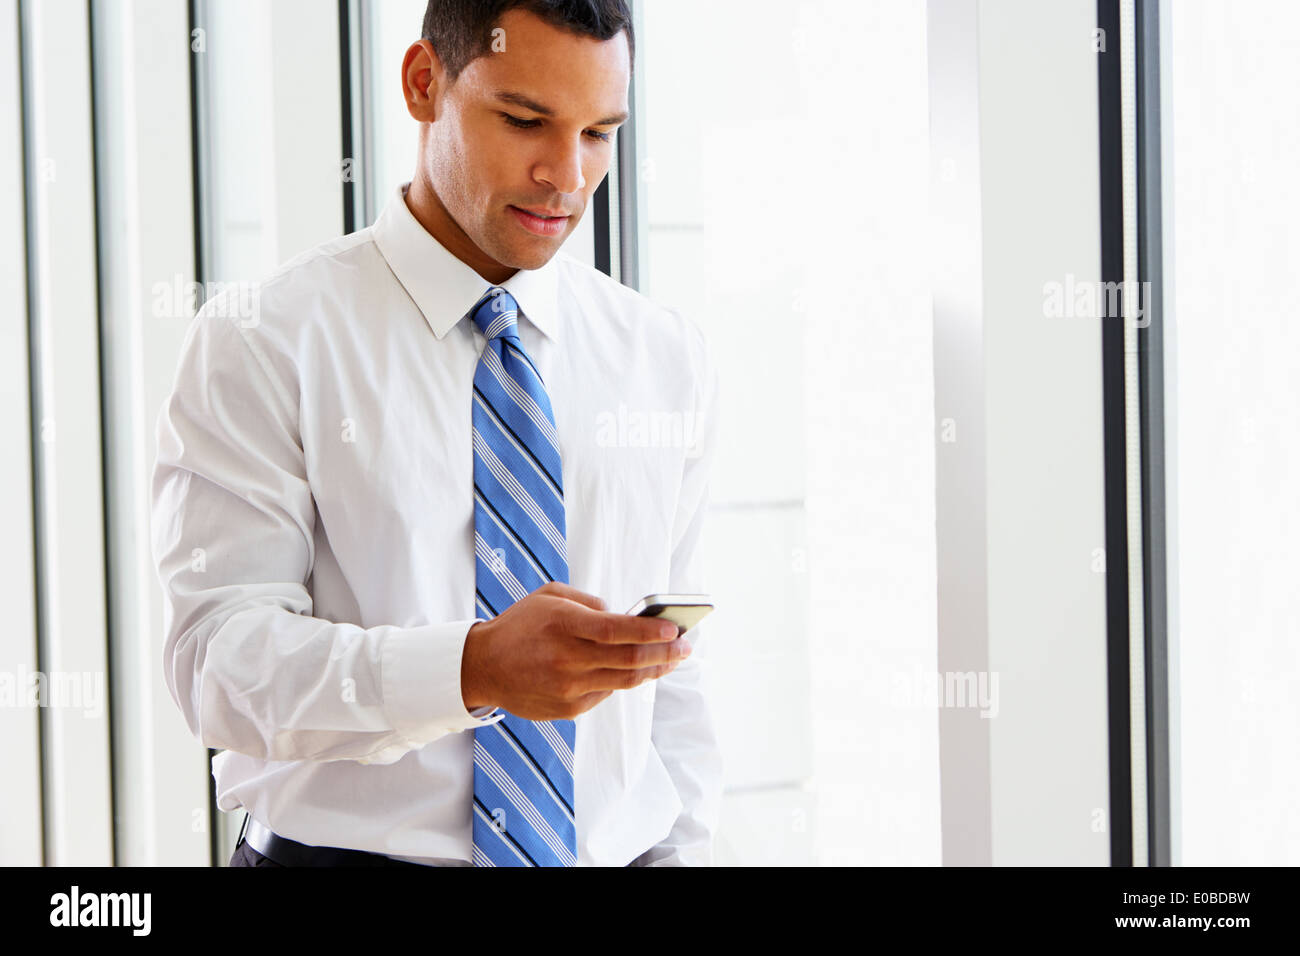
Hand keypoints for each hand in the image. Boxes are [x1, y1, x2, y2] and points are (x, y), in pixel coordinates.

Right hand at [461, 581, 691, 719]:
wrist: (482, 666)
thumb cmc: (521, 625)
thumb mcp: (549, 596)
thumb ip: (589, 603)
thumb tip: (625, 618)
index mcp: (562, 624)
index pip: (617, 629)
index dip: (651, 630)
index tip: (676, 627)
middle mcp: (566, 659)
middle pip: (629, 660)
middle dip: (665, 653)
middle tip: (686, 646)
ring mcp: (568, 688)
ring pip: (625, 681)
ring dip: (655, 670)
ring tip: (672, 659)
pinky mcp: (568, 709)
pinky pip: (607, 693)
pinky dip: (625, 681)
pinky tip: (638, 670)